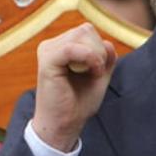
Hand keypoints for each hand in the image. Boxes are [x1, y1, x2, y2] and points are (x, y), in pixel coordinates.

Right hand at [29, 23, 116, 152]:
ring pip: (81, 35)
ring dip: (96, 56)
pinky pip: (72, 47)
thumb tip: (108, 43)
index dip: (100, 47)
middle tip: (96, 73)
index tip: (99, 70)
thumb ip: (105, 58)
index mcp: (61, 47)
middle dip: (99, 51)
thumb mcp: (99, 76)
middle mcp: (52, 45)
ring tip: (92, 74)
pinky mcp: (47, 61)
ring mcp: (48, 51)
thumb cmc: (78, 103)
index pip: (87, 31)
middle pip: (86, 30)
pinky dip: (89, 57)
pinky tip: (92, 72)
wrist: (64, 125)